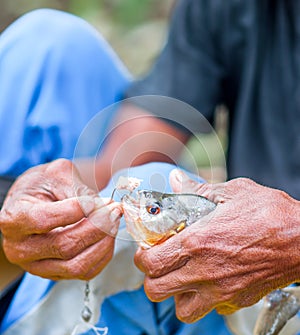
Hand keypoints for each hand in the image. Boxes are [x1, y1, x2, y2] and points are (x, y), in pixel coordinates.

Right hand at [0, 159, 121, 279]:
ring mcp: (37, 266)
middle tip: (115, 210)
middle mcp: (20, 249)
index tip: (102, 200)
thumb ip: (78, 190)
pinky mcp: (55, 274)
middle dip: (98, 227)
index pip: (45, 220)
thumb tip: (104, 207)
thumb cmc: (43, 185)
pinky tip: (109, 235)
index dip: (78, 210)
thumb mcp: (57, 175)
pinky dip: (103, 254)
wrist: (33, 201)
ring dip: (103, 242)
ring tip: (114, 220)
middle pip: (65, 246)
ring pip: (77, 265)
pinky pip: (85, 272)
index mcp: (14, 219)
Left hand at [135, 170, 299, 322]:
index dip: (141, 257)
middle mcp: (205, 270)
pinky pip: (210, 310)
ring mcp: (221, 290)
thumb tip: (175, 180)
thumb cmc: (269, 213)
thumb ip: (196, 189)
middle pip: (156, 290)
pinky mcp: (236, 299)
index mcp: (197, 241)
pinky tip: (207, 281)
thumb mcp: (231, 192)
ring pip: (181, 309)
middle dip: (151, 277)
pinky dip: (202, 299)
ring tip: (180, 276)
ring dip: (174, 294)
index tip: (145, 250)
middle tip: (158, 264)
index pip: (151, 262)